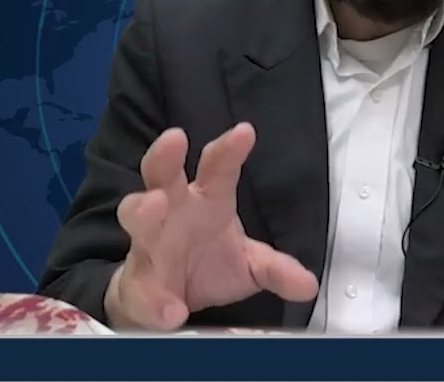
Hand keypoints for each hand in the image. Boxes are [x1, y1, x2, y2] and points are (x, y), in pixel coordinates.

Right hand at [105, 123, 318, 329]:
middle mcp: (172, 211)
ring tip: (153, 206)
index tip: (245, 132)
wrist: (167, 300)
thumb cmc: (208, 264)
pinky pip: (140, 287)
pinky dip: (155, 299)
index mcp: (206, 200)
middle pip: (162, 174)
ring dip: (143, 211)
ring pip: (137, 217)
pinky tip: (171, 310)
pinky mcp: (136, 280)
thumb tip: (307, 284)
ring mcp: (149, 243)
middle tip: (174, 139)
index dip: (229, 149)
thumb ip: (276, 270)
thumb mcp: (249, 266)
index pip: (218, 168)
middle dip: (165, 156)